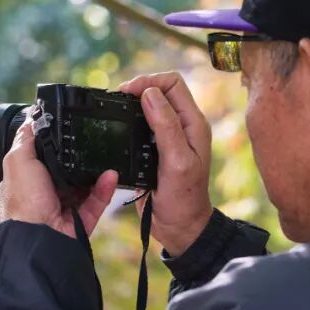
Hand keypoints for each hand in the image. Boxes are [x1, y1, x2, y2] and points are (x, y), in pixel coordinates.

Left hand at [0, 106, 118, 239]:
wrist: (38, 240)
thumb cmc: (23, 201)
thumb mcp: (17, 161)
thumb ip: (26, 139)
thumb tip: (31, 118)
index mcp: (23, 185)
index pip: (38, 162)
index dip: (52, 148)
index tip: (68, 132)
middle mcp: (40, 199)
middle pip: (64, 174)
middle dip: (78, 161)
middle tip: (94, 142)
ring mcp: (61, 212)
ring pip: (83, 189)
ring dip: (95, 174)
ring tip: (107, 157)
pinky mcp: (80, 224)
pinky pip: (95, 203)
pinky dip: (103, 190)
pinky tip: (111, 175)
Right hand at [118, 72, 212, 255]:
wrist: (179, 227)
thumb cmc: (183, 198)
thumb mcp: (176, 161)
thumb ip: (166, 126)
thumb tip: (150, 95)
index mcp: (193, 123)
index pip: (173, 83)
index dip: (149, 82)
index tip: (128, 93)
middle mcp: (183, 125)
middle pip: (160, 89)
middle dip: (139, 89)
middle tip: (118, 100)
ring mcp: (169, 136)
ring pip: (150, 105)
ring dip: (133, 103)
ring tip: (116, 109)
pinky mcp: (155, 147)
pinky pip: (142, 123)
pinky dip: (129, 119)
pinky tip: (119, 127)